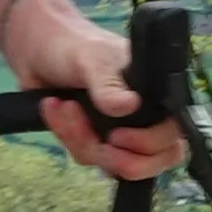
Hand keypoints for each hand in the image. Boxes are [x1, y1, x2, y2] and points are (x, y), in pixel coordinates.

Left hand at [2, 1, 184, 181]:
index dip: (149, 145)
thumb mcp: (92, 60)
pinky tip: (53, 108)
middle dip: (118, 158)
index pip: (174, 138)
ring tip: (61, 105)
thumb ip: (108, 84)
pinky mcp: (94, 140)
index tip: (116, 136)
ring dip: (81, 139)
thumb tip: (130, 106)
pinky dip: (67, 137)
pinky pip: (86, 156)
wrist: (36, 48)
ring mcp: (119, 133)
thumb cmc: (74, 46)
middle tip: (94, 139)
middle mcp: (146, 120)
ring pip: (113, 164)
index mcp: (158, 97)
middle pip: (150, 163)